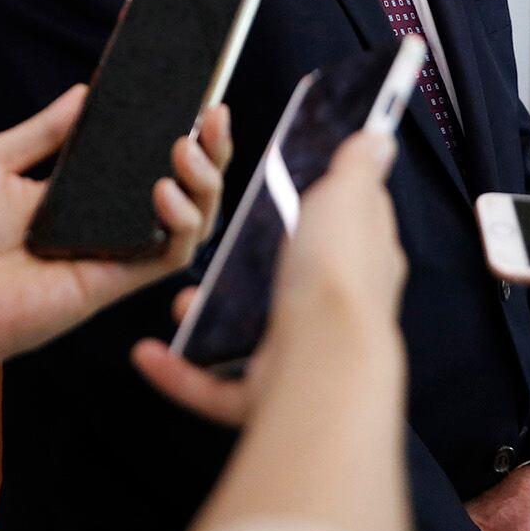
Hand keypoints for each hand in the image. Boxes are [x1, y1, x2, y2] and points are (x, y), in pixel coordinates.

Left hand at [0, 86, 231, 376]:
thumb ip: (44, 130)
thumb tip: (85, 92)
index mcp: (84, 194)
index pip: (147, 159)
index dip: (181, 131)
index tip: (198, 94)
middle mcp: (109, 223)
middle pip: (186, 189)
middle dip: (212, 152)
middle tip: (215, 116)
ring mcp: (115, 254)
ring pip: (192, 223)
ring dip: (204, 184)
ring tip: (188, 149)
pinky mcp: (112, 284)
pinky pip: (167, 256)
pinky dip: (180, 224)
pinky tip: (164, 190)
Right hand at [132, 126, 406, 425]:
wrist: (321, 360)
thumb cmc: (336, 273)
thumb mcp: (346, 197)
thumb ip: (356, 169)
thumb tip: (379, 138)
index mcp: (357, 264)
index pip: (343, 230)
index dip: (317, 209)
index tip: (277, 193)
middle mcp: (331, 313)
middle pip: (287, 286)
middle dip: (247, 271)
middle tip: (213, 248)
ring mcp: (296, 356)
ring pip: (244, 336)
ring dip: (205, 318)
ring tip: (180, 302)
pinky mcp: (261, 392)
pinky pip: (210, 385)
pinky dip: (177, 371)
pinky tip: (150, 353)